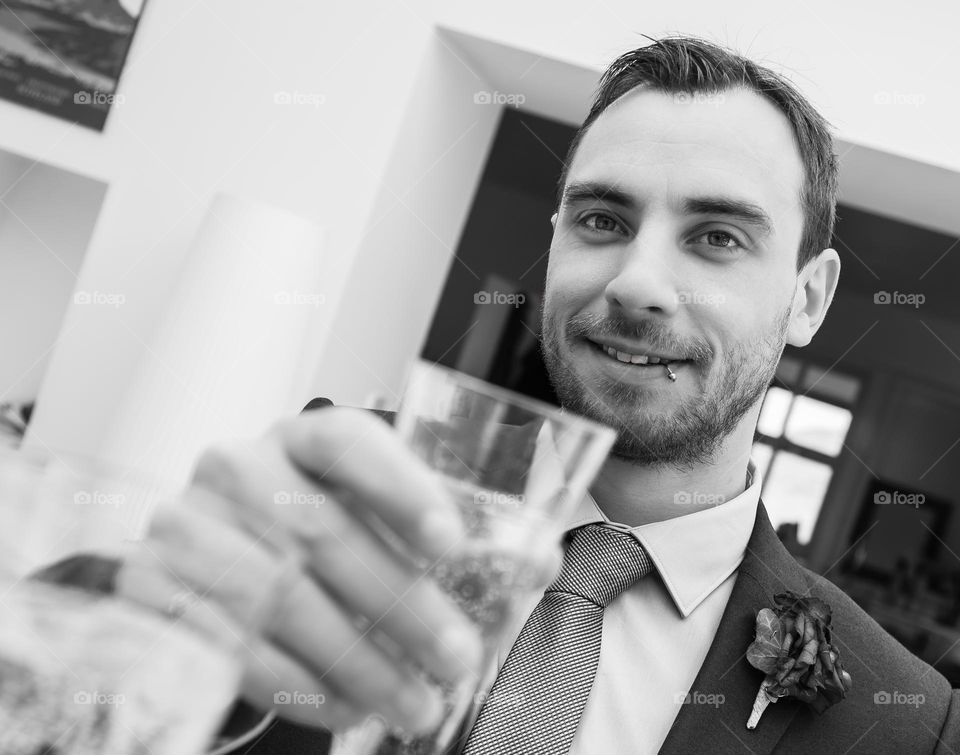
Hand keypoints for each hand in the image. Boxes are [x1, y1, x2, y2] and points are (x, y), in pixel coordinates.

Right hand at [115, 407, 486, 733]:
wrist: (213, 554)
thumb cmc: (313, 528)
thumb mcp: (373, 513)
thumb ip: (450, 531)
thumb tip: (537, 562)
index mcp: (302, 436)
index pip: (350, 444)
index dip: (402, 490)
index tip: (454, 544)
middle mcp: (241, 468)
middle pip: (322, 534)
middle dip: (399, 605)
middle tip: (458, 657)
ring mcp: (190, 525)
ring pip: (280, 599)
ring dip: (358, 662)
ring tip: (416, 704)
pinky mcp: (157, 587)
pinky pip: (232, 646)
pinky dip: (298, 686)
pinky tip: (347, 710)